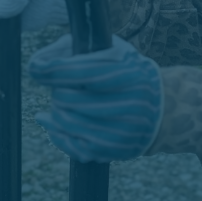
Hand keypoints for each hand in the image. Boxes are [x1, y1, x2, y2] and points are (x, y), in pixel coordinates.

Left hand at [28, 34, 162, 162]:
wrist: (165, 108)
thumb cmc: (131, 71)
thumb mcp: (114, 50)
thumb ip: (79, 49)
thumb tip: (39, 63)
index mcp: (129, 74)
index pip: (80, 72)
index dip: (52, 70)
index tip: (36, 68)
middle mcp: (129, 104)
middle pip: (70, 99)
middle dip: (57, 91)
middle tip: (58, 87)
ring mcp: (123, 131)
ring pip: (69, 123)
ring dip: (56, 112)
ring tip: (57, 103)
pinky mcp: (117, 151)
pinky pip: (76, 146)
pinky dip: (58, 134)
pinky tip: (51, 123)